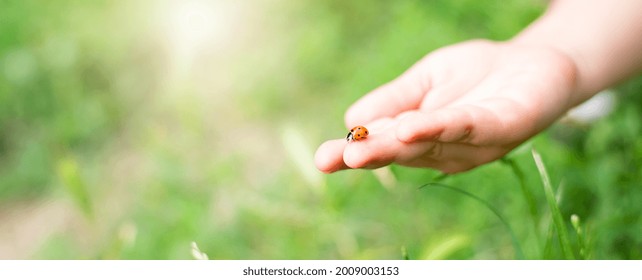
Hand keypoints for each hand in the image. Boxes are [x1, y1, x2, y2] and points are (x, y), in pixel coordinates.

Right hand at [315, 39, 577, 172]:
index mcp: (420, 140)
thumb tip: (351, 120)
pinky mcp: (502, 125)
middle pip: (401, 152)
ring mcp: (472, 142)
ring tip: (364, 148)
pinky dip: (437, 127)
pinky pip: (466, 126)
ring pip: (429, 144)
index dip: (352, 153)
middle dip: (369, 155)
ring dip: (396, 145)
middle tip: (336, 159)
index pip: (381, 147)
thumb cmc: (475, 76)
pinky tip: (412, 126)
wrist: (532, 62)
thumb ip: (393, 99)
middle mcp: (443, 149)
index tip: (323, 159)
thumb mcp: (425, 82)